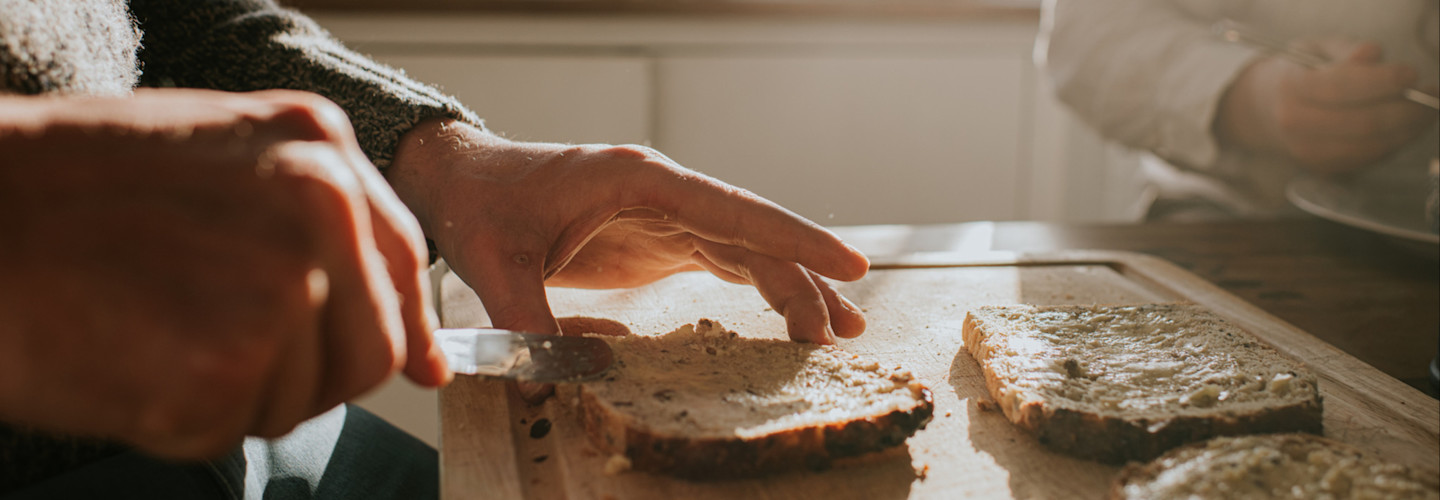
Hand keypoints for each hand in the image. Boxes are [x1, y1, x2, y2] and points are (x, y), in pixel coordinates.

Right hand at [0, 89, 447, 458]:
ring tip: (158, 332)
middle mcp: (319, 212)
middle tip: (223, 346)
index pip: (404, 264)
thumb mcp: (221, 162)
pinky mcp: (225, 371)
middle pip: (373, 348)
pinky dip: (184, 419)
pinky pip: (236, 429)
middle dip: (313, 369)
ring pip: (307, 398)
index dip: (400, 322)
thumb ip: (333, 234)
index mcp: (320, 150)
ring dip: (243, 393)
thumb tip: (428, 360)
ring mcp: (278, 292)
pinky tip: (130, 360)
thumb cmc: (68, 186)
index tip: (410, 362)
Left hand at [386, 120, 869, 344]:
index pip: (731, 208)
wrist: (464, 183)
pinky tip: (790, 319)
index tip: (847, 263)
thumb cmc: (482, 207)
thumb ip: (526, 319)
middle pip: (754, 233)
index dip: (792, 236)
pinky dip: (762, 288)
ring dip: (793, 287)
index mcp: (637, 180)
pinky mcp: (660, 240)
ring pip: (749, 249)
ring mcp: (667, 215)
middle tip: (847, 327)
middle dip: (805, 277)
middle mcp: (665, 192)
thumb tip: (549, 383)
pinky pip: (726, 261)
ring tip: (838, 331)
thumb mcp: (494, 263)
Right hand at [1215, 40, 1436, 172]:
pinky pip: (1369, 158)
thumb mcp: (1317, 49)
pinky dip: (1394, 143)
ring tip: (1424, 111)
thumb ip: (1346, 50)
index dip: (1383, 80)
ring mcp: (1308, 152)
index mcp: (1291, 89)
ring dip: (1407, 130)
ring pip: (1371, 146)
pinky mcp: (1324, 168)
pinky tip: (1403, 126)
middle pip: (1363, 123)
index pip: (1342, 86)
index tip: (1411, 73)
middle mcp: (1296, 125)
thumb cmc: (1300, 73)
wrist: (1266, 109)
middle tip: (1431, 95)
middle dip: (1407, 110)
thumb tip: (1374, 55)